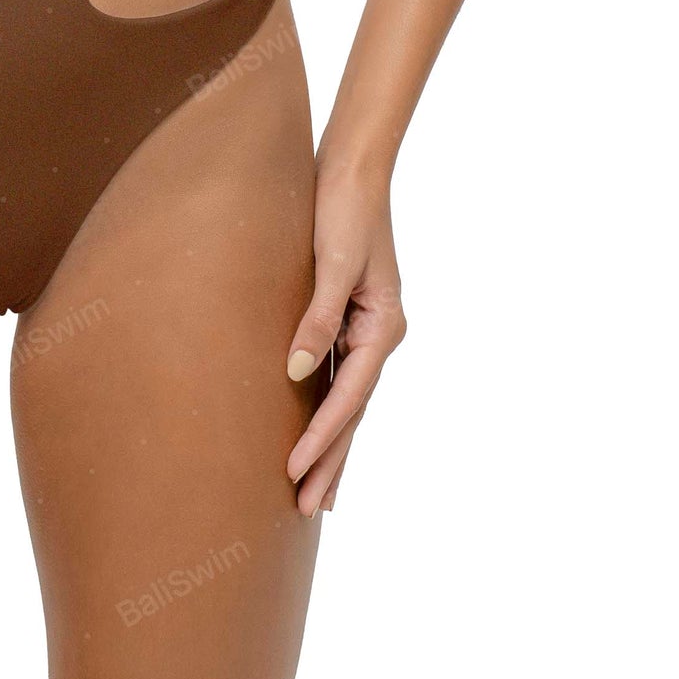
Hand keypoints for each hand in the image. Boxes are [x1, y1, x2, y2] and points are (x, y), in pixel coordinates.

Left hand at [284, 162, 405, 516]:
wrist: (352, 169)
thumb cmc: (342, 210)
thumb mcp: (331, 263)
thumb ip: (315, 318)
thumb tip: (295, 373)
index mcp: (382, 326)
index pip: (349, 396)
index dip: (323, 436)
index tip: (296, 471)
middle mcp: (378, 334)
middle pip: (353, 411)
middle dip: (332, 461)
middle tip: (308, 508)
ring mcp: (366, 330)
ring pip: (348, 400)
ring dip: (332, 445)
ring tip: (317, 493)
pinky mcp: (348, 319)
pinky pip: (338, 377)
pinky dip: (328, 410)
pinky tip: (316, 434)